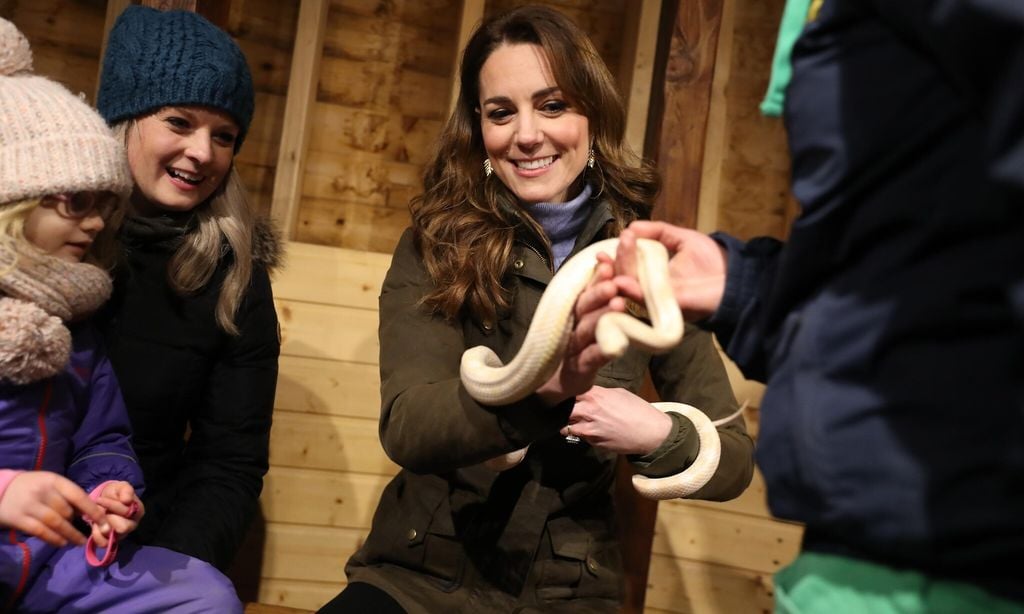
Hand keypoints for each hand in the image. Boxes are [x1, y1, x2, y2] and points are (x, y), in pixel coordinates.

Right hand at [0, 471, 109, 546]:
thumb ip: (66, 495)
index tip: (105, 522)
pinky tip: (62, 543)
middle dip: (79, 524)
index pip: (78, 495)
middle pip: (67, 511)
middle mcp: (43, 492)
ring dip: (70, 535)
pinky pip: (41, 531)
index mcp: (54, 480)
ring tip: (80, 542)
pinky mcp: (18, 519)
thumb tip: (89, 512)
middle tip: (88, 532)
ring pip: (56, 523)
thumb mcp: (49, 483)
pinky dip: (54, 539)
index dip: (93, 510)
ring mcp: (30, 505)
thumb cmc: (31, 487)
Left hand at [92, 481, 143, 538]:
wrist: (106, 500)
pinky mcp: (111, 541)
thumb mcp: (121, 487)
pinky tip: (94, 526)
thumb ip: (126, 491)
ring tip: (96, 518)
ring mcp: (122, 534)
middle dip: (108, 518)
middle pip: (122, 527)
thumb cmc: (116, 493)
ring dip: (101, 526)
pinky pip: (103, 543)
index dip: (111, 505)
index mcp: (138, 511)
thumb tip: (127, 500)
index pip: (126, 512)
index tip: (99, 499)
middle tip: (99, 510)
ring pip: (113, 537)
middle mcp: (132, 525)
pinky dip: (97, 536)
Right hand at [535, 260, 626, 405]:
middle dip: (597, 294)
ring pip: (587, 330)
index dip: (596, 277)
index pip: (586, 290)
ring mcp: (574, 347)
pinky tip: (614, 346)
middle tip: (613, 284)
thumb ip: (599, 290)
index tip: (608, 264)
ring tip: (618, 305)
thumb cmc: (582, 344)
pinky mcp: (580, 369)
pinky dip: (601, 352)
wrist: (560, 380)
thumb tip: (607, 259)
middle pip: (582, 307)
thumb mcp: (590, 316)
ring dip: (601, 317)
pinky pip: (591, 358)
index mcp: (577, 310)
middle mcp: (573, 325)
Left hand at [562, 386, 672, 454]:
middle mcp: (588, 411)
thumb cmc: (637, 410)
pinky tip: (588, 431)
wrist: (651, 432)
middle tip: (563, 409)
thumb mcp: (619, 393)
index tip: (564, 394)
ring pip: (566, 427)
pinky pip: (580, 437)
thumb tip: (588, 394)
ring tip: (573, 422)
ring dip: (567, 424)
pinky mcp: (593, 442)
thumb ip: (599, 393)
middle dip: (561, 410)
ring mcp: (589, 429)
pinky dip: (580, 434)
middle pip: (562, 410)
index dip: (565, 393)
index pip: (569, 392)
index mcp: (594, 395)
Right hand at [613, 222, 726, 320]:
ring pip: (629, 287)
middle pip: (624, 276)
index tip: (611, 243)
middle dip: (618, 259)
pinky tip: (621, 280)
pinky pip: (644, 301)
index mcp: (651, 274)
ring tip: (623, 247)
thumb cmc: (712, 261)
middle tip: (625, 239)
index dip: (616, 257)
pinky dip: (631, 291)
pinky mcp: (668, 307)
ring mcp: (657, 299)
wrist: (736, 277)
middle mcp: (650, 288)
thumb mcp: (682, 239)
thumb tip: (632, 226)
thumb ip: (659, 231)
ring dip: (621, 269)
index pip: (626, 266)